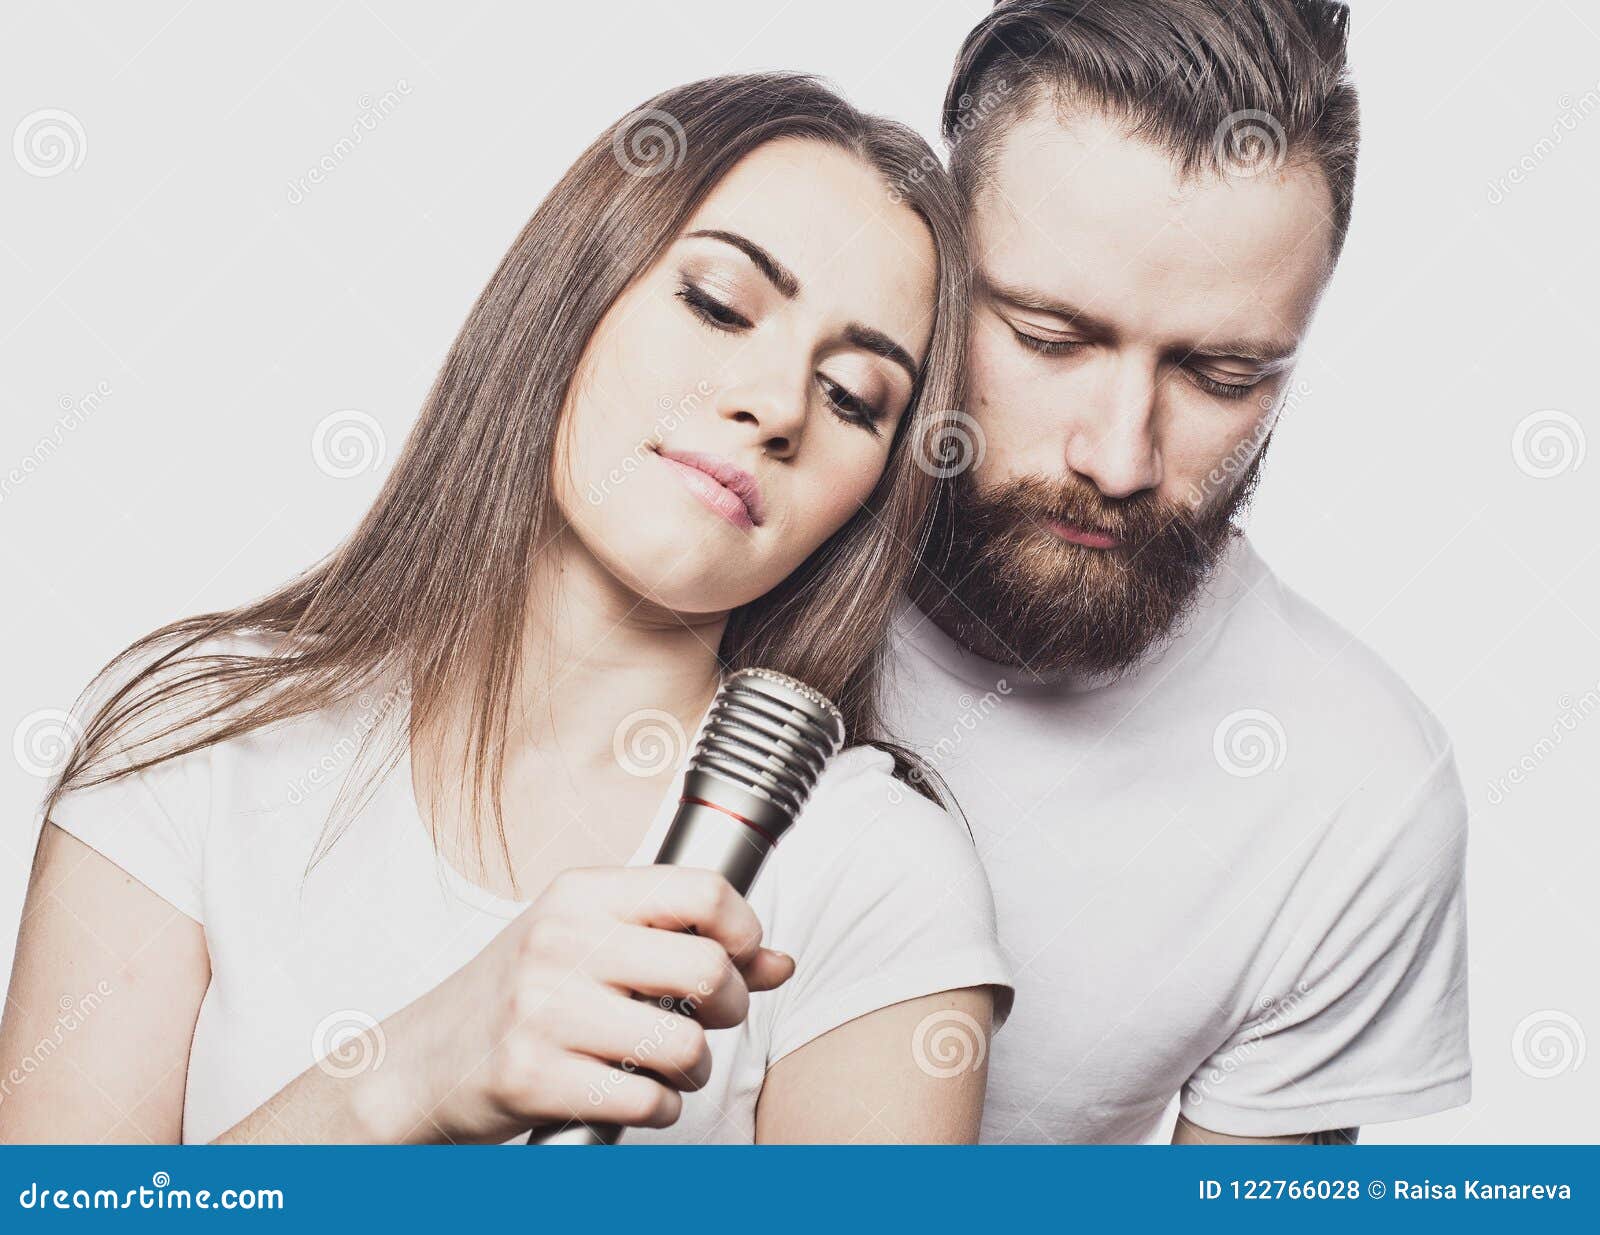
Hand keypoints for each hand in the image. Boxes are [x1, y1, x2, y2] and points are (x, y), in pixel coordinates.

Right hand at [354, 865, 793, 1142]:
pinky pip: (647, 1100)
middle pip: (707, 968)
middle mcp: (561, 942)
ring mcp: (543, 1010)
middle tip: (709, 1019)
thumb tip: (779, 962)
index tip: (740, 957)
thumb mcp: (592, 944)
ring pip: (685, 1045)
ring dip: (693, 1069)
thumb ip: (685, 943)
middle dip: (729, 1006)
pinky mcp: (533, 1076)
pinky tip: (633, 1093)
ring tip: (667, 1065)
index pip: (703, 892)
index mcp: (581, 894)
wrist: (422, 1062)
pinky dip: (658, 1107)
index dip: (745, 930)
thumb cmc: (519, 995)